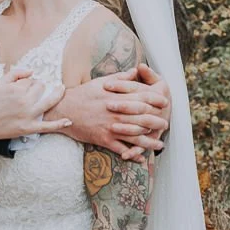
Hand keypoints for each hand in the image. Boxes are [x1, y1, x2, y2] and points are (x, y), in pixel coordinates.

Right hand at [0, 66, 69, 144]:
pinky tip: (69, 120)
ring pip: (49, 102)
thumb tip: (32, 72)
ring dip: (57, 95)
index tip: (24, 85)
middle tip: (34, 90)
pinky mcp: (29, 128)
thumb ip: (16, 74)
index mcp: (18, 89)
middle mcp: (25, 101)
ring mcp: (28, 116)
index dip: (29, 82)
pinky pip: (48, 126)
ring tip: (61, 90)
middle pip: (41, 89)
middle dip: (40, 87)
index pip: (32, 80)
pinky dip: (59, 124)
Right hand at [49, 65, 168, 160]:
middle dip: (157, 122)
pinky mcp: (104, 139)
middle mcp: (117, 114)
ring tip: (159, 145)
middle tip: (165, 125)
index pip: (143, 98)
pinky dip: (132, 155)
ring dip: (149, 142)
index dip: (156, 100)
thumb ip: (121, 78)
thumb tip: (136, 71)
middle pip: (144, 119)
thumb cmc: (83, 94)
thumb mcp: (101, 82)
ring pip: (136, 136)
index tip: (165, 102)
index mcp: (118, 98)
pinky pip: (121, 149)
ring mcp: (111, 128)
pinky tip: (141, 158)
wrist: (64, 110)